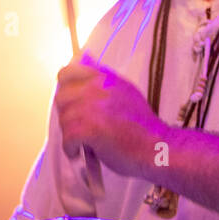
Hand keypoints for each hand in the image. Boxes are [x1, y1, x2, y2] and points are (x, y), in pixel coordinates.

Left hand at [56, 53, 164, 177]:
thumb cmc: (142, 126)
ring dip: (71, 134)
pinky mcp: (88, 128)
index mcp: (105, 78)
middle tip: (80, 126)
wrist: (157, 147)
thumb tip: (84, 68)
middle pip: (61, 97)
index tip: (72, 102)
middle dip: (67, 114)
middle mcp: (96, 87)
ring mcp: (91, 107)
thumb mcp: (126, 92)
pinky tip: (81, 152)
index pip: (67, 72)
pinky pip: (67, 138)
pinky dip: (71, 148)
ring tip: (85, 142)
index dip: (65, 88)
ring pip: (63, 120)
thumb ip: (104, 82)